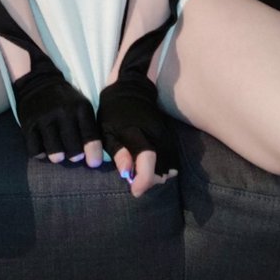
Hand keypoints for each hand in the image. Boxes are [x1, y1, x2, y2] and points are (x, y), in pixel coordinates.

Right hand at [13, 67, 102, 166]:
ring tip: (59, 153)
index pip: (90, 135)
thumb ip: (89, 129)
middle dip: (74, 155)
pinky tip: (44, 147)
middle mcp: (63, 112)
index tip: (93, 163)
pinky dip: (41, 154)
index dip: (93, 153)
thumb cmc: (65, 101)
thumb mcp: (81, 107)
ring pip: (55, 153)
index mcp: (80, 108)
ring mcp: (44, 119)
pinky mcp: (29, 125)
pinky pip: (36, 151)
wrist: (39, 82)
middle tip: (73, 154)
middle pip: (73, 149)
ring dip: (58, 156)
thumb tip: (94, 159)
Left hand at [98, 75, 178, 197]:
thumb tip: (127, 173)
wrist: (132, 89)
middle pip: (162, 168)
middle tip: (134, 179)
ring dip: (157, 175)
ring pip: (170, 166)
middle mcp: (156, 134)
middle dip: (149, 180)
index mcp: (136, 132)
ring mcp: (165, 135)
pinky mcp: (170, 137)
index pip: (147, 158)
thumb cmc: (113, 112)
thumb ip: (118, 152)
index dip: (144, 179)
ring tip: (141, 172)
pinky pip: (172, 159)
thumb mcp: (107, 131)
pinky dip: (163, 168)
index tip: (135, 191)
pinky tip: (150, 166)